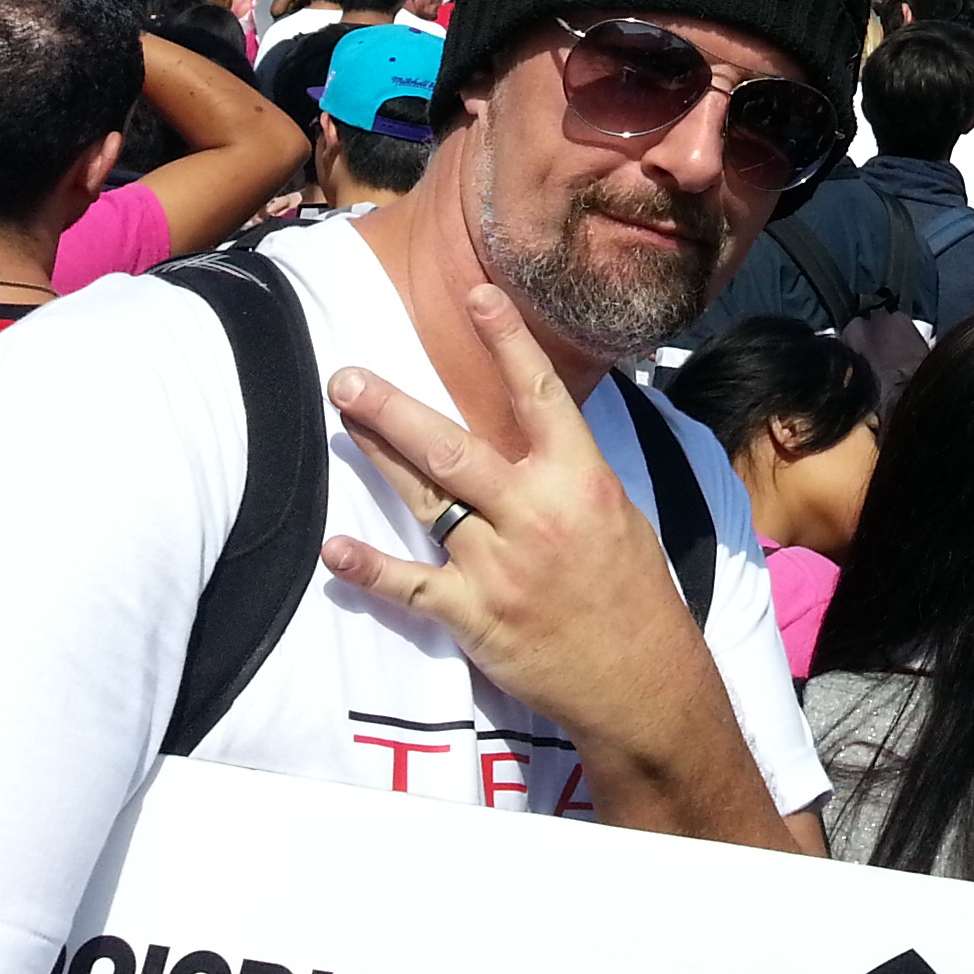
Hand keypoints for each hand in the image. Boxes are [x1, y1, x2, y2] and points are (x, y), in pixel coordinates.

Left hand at [321, 287, 717, 769]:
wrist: (641, 679)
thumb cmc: (632, 590)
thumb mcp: (616, 512)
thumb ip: (567, 471)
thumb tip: (536, 420)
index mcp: (582, 481)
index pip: (540, 397)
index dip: (509, 342)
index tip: (479, 294)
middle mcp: (538, 515)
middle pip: (455, 448)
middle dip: (395, 409)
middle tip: (347, 375)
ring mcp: (502, 567)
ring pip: (428, 501)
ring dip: (379, 458)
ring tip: (341, 420)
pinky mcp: (476, 616)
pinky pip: (412, 585)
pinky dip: (369, 567)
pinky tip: (332, 549)